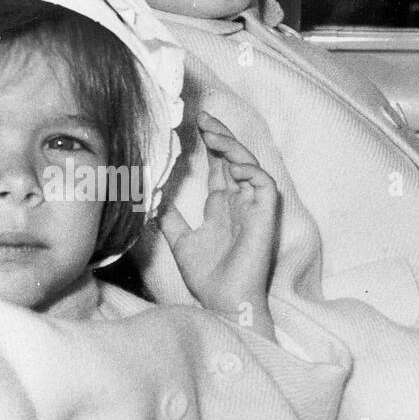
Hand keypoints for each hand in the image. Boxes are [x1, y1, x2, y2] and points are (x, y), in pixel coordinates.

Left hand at [158, 113, 277, 331]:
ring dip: (232, 147)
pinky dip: (249, 170)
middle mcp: (240, 202)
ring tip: (213, 133)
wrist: (222, 301)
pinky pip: (263, 183)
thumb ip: (171, 221)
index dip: (210, 145)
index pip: (219, 167)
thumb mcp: (181, 242)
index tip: (196, 125)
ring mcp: (253, 207)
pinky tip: (231, 165)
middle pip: (233, 159)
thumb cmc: (207, 278)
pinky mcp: (266, 215)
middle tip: (204, 118)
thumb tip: (153, 204)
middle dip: (220, 136)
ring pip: (248, 164)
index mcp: (222, 206)